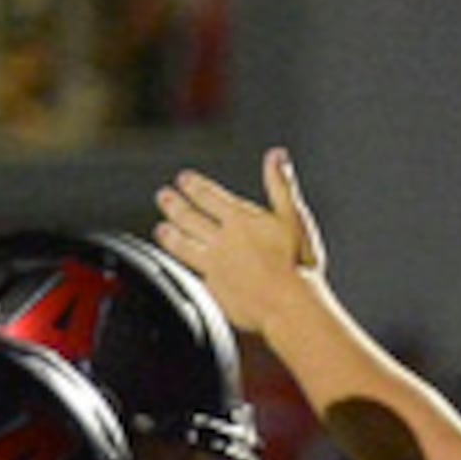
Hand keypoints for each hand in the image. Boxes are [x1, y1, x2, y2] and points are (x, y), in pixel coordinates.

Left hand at [155, 146, 330, 340]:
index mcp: (240, 219)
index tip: (182, 179)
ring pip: (184, 245)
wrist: (290, 304)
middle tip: (163, 196)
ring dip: (171, 236)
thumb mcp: (295, 217)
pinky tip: (177, 267)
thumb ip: (281, 186)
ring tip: (161, 229)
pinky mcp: (214, 290)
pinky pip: (192, 275)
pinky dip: (181, 268)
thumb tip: (276, 155)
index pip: (209, 196)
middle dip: (175, 205)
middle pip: (190, 218)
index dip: (194, 186)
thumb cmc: (298, 263)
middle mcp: (222, 239)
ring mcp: (215, 265)